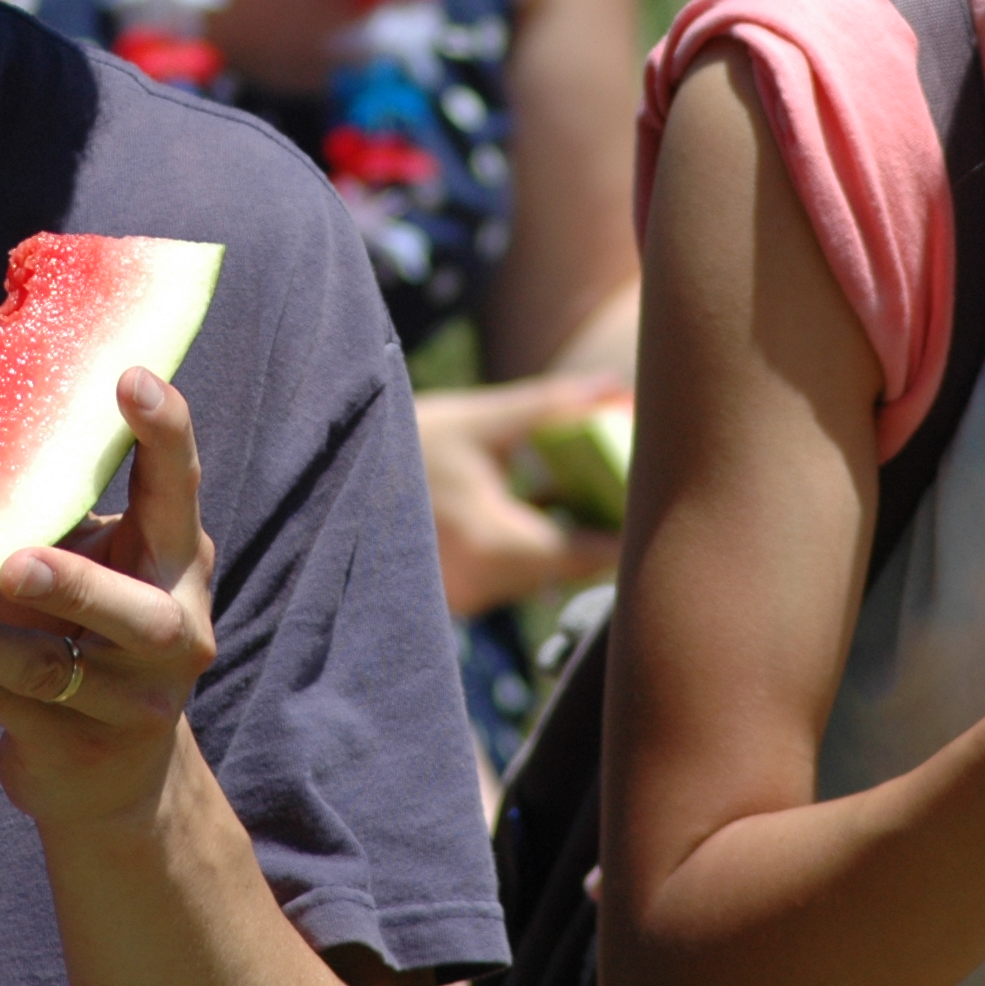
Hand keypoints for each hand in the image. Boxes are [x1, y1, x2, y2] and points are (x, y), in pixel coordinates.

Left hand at [0, 367, 216, 827]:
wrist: (117, 773)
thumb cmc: (90, 629)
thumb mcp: (98, 563)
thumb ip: (61, 507)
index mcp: (177, 562)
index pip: (178, 490)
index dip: (163, 432)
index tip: (129, 376)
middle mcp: (171, 632)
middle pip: (132, 610)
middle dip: (76, 585)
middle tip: (17, 562)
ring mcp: (128, 700)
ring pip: (49, 669)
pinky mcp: (74, 747)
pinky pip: (2, 705)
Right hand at [417, 373, 629, 617]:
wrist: (332, 487)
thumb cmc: (406, 447)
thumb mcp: (479, 421)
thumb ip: (549, 407)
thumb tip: (613, 389)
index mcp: (494, 541)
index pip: (588, 554)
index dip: (626, 530)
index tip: (652, 499)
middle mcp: (484, 583)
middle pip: (569, 568)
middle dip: (597, 528)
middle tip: (620, 485)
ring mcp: (468, 597)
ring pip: (542, 574)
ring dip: (563, 537)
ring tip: (578, 489)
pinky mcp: (457, 596)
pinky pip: (513, 576)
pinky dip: (530, 546)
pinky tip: (533, 506)